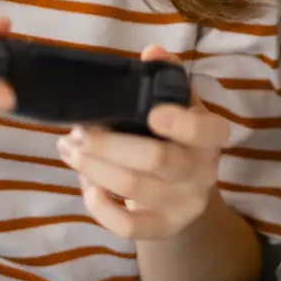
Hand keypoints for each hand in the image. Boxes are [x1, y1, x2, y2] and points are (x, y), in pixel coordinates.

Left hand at [56, 46, 228, 239]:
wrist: (186, 191)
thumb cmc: (177, 137)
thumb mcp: (179, 104)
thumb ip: (165, 77)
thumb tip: (152, 51)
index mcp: (211, 136)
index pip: (203, 131)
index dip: (180, 124)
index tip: (151, 113)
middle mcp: (203, 172)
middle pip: (157, 160)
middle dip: (109, 144)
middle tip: (79, 130)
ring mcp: (184, 205)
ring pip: (134, 189)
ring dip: (94, 167)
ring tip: (68, 148)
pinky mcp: (162, 229)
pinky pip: (128, 227)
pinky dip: (100, 206)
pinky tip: (86, 184)